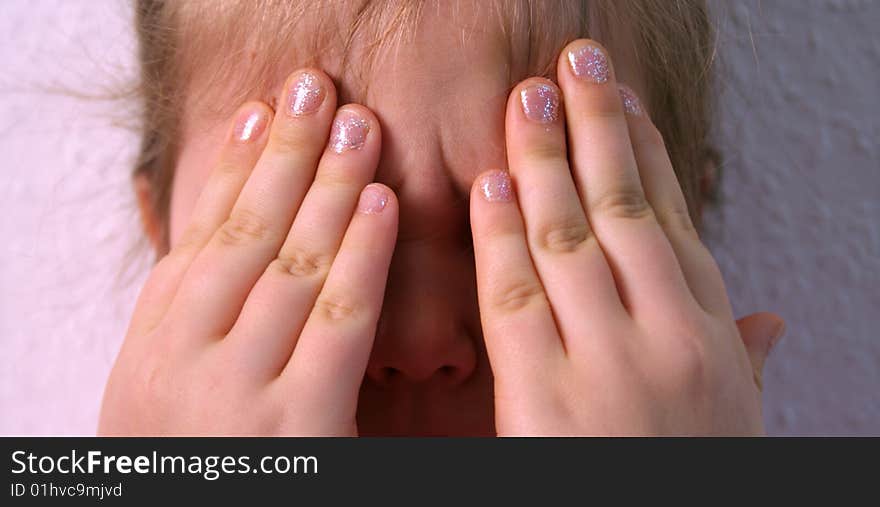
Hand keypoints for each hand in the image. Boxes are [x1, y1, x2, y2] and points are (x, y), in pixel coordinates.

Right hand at [99, 69, 396, 434]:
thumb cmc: (197, 471)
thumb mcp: (167, 400)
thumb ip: (195, 326)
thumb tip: (222, 251)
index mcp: (150, 350)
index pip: (200, 235)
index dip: (234, 167)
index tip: (263, 112)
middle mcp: (181, 359)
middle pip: (241, 232)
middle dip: (283, 152)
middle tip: (315, 87)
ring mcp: (233, 391)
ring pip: (286, 260)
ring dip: (323, 182)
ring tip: (354, 121)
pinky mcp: (295, 427)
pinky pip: (333, 320)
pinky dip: (356, 253)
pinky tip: (377, 200)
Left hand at [470, 40, 784, 434]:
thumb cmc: (686, 481)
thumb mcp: (733, 423)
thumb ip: (742, 362)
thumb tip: (770, 322)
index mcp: (710, 337)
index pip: (676, 221)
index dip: (646, 154)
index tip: (620, 101)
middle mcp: (668, 338)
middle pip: (625, 211)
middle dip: (597, 129)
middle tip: (574, 64)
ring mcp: (609, 366)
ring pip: (573, 240)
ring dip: (549, 162)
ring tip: (529, 100)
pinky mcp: (545, 403)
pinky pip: (518, 301)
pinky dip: (503, 237)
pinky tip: (493, 184)